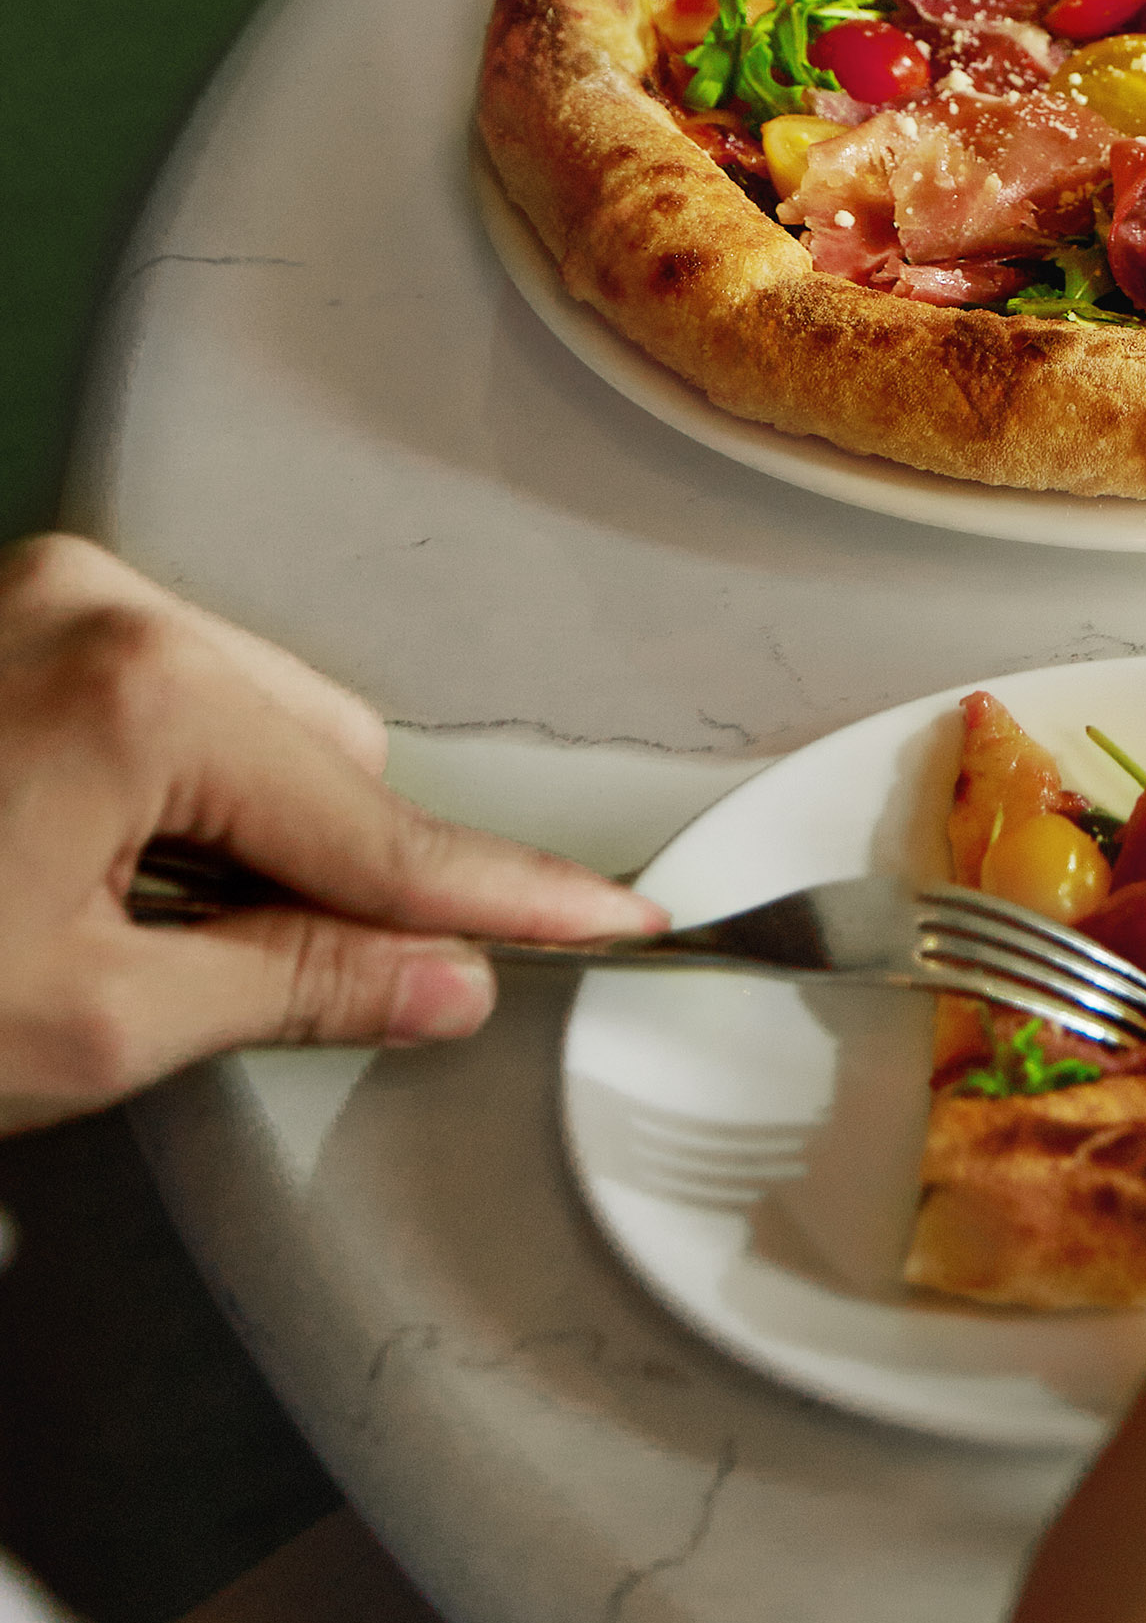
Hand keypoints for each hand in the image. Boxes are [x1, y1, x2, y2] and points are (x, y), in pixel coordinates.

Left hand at [0, 532, 659, 1130]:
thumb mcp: (85, 1022)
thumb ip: (290, 984)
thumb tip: (439, 977)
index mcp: (142, 689)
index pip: (374, 825)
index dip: (497, 893)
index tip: (607, 913)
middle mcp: (100, 604)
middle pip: (322, 750)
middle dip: (314, 863)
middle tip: (215, 976)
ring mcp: (48, 600)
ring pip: (247, 715)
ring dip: (236, 819)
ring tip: (97, 913)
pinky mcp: (10, 623)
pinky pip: (160, 688)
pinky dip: (163, 780)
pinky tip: (68, 858)